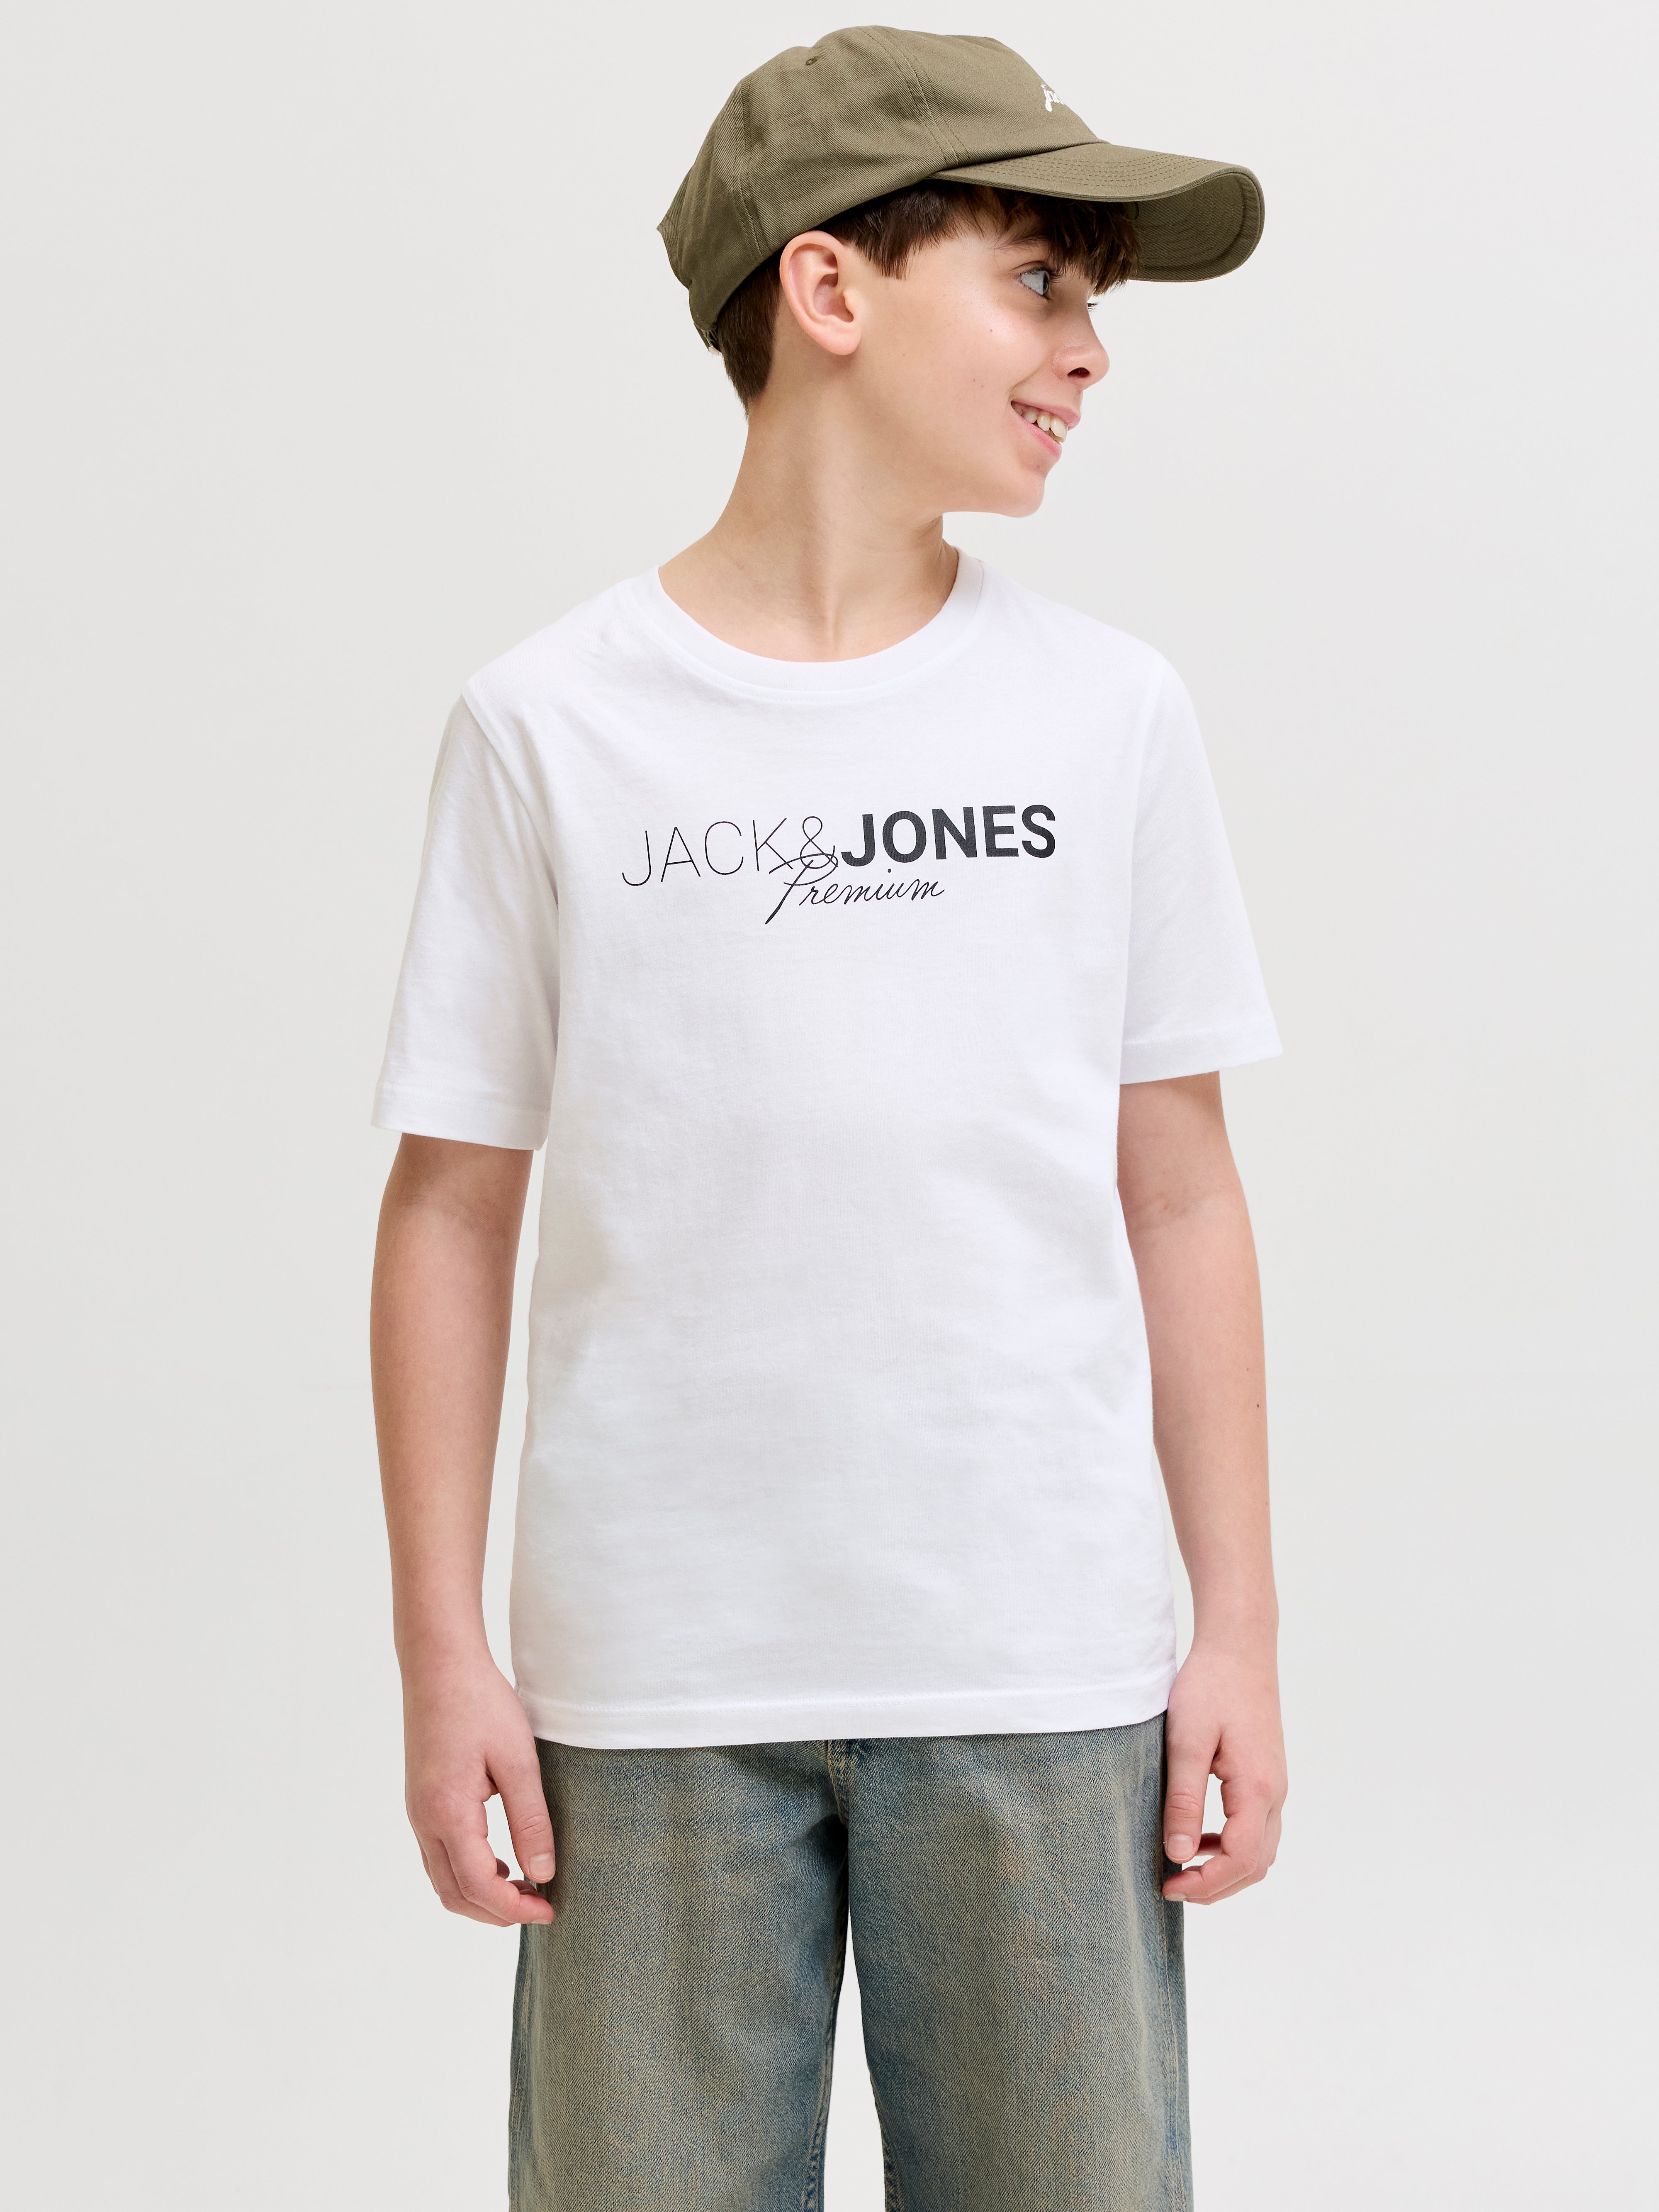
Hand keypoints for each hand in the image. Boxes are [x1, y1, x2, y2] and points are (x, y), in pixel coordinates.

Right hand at [402, 1650, 555, 1925]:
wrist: (439, 1665)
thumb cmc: (480, 1703)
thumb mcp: (518, 1759)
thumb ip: (530, 1819)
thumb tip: (543, 1873)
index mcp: (448, 1812)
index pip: (479, 1886)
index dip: (515, 1908)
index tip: (550, 1910)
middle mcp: (424, 1821)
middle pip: (455, 1894)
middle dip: (496, 1912)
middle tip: (540, 1906)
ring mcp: (418, 1813)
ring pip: (444, 1880)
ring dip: (481, 1895)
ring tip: (526, 1887)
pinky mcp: (421, 1803)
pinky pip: (440, 1856)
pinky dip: (469, 1873)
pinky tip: (501, 1861)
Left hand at [1161, 1639, 1285, 1903]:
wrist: (1239, 1648)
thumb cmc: (1209, 1687)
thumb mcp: (1186, 1742)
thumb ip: (1184, 1801)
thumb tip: (1178, 1855)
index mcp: (1256, 1788)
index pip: (1239, 1860)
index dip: (1205, 1883)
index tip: (1168, 1886)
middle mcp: (1274, 1793)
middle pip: (1255, 1864)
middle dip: (1216, 1886)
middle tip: (1173, 1888)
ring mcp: (1275, 1785)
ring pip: (1261, 1850)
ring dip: (1226, 1869)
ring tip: (1183, 1869)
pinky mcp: (1267, 1776)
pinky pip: (1257, 1828)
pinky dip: (1232, 1846)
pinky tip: (1200, 1837)